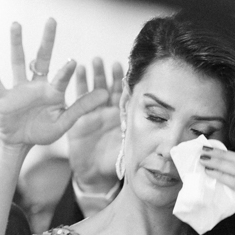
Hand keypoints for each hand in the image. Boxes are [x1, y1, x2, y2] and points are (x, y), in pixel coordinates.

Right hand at [0, 19, 108, 148]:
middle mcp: (37, 85)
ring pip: (18, 62)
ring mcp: (19, 89)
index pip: (62, 77)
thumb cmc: (43, 130)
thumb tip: (105, 94)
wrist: (20, 142)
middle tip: (52, 20)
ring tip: (16, 24)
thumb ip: (82, 107)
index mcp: (54, 91)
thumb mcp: (64, 122)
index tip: (72, 62)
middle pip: (42, 58)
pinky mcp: (4, 98)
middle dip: (47, 40)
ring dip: (17, 43)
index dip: (66, 71)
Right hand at [67, 58, 124, 191]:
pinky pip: (77, 98)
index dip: (124, 83)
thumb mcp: (126, 148)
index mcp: (120, 117)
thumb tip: (156, 132)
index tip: (127, 70)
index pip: (124, 96)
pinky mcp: (78, 118)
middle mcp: (107, 112)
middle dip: (109, 75)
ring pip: (93, 89)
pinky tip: (78, 70)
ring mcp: (92, 113)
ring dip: (94, 75)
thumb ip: (136, 138)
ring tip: (94, 61)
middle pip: (108, 88)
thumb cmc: (112, 162)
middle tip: (109, 62)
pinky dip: (78, 84)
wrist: (93, 173)